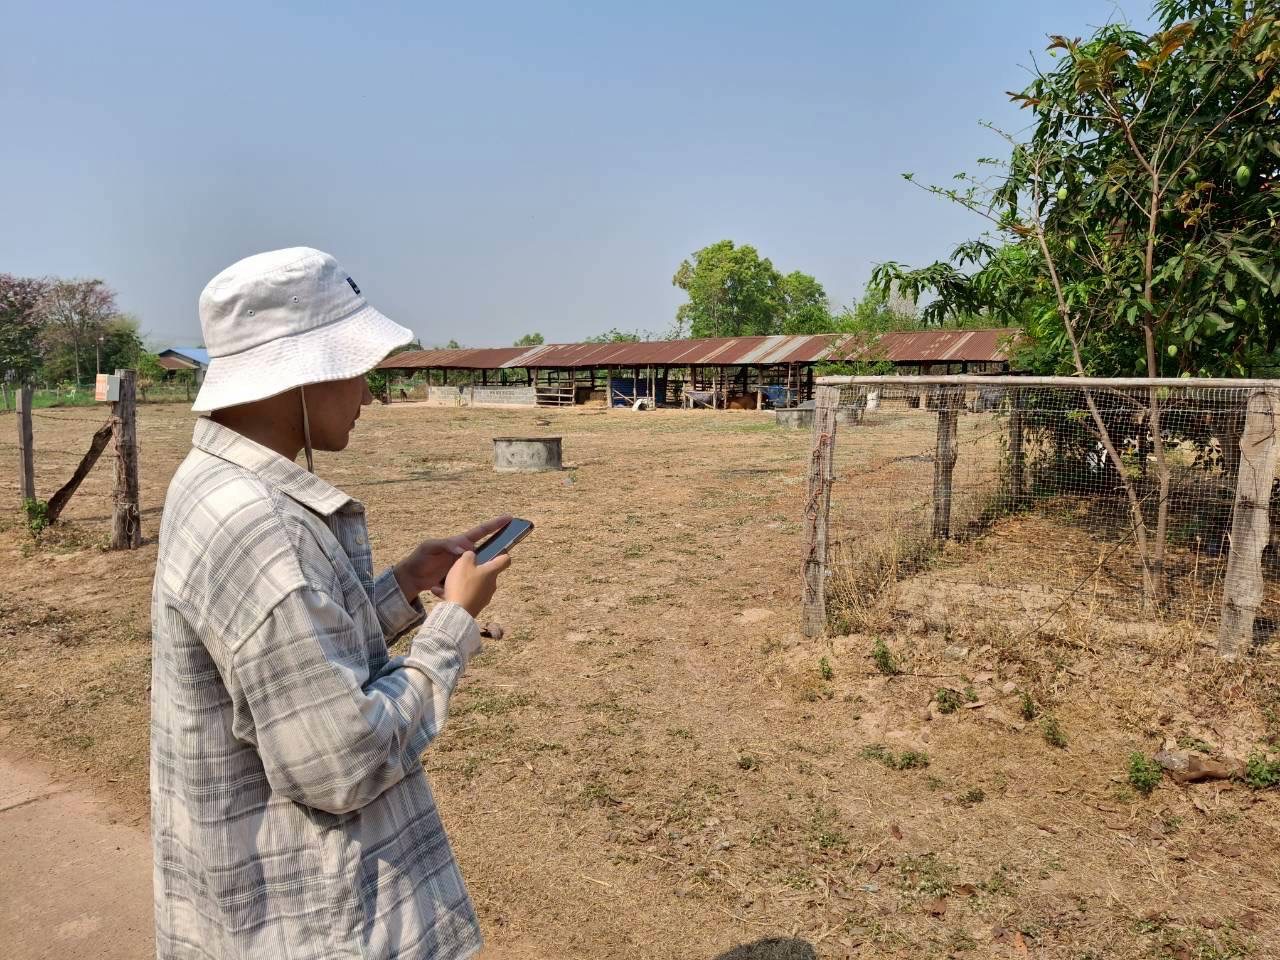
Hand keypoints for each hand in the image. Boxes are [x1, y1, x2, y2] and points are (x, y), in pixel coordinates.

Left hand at [394, 515, 511, 600]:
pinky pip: (471, 579)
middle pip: (487, 549)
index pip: (481, 531)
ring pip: (482, 566)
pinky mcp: (461, 579)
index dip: (495, 524)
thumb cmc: (419, 558)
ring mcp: (465, 566)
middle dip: (500, 547)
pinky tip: (473, 588)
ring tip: (491, 575)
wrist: (412, 578)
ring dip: (487, 570)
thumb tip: (464, 549)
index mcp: (460, 542)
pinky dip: (473, 583)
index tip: (509, 518)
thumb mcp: (430, 547)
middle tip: (512, 547)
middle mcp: (466, 554)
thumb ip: (446, 545)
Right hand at [443, 550, 510, 618]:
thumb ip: (469, 555)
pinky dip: (459, 592)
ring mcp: (485, 596)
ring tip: (449, 581)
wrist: (458, 611)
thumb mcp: (463, 563)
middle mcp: (492, 584)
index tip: (494, 553)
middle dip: (476, 569)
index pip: (505, 560)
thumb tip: (472, 555)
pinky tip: (443, 591)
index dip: (501, 554)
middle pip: (488, 573)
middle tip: (463, 567)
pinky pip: (468, 595)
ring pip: (476, 584)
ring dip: (465, 582)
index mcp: (491, 572)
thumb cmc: (462, 585)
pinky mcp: (477, 605)